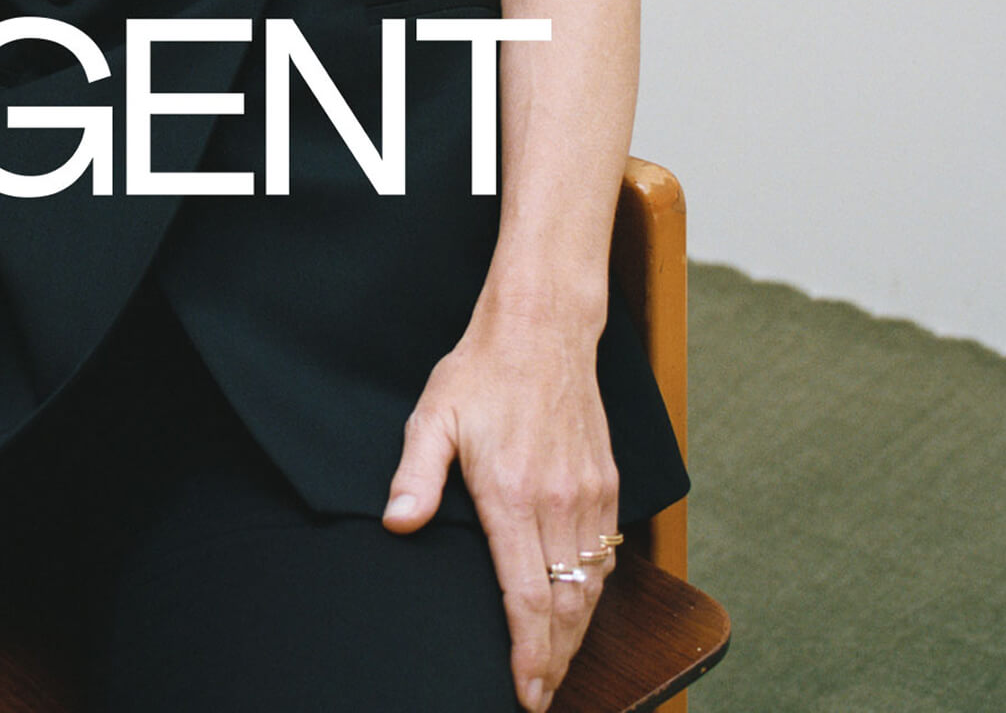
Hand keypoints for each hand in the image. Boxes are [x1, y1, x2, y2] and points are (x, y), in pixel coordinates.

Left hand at [381, 293, 619, 712]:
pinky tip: (577, 608)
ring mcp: (589, 494)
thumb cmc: (481, 373)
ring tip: (555, 666)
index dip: (527, 653)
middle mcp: (559, 502)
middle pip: (565, 605)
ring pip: (592, 586)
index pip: (526, 596)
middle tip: (540, 696)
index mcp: (513, 495)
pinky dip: (594, 592)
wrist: (542, 329)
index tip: (524, 691)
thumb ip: (415, 475)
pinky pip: (607, 553)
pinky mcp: (606, 483)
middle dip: (554, 660)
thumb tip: (398, 522)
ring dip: (576, 633)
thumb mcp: (432, 418)